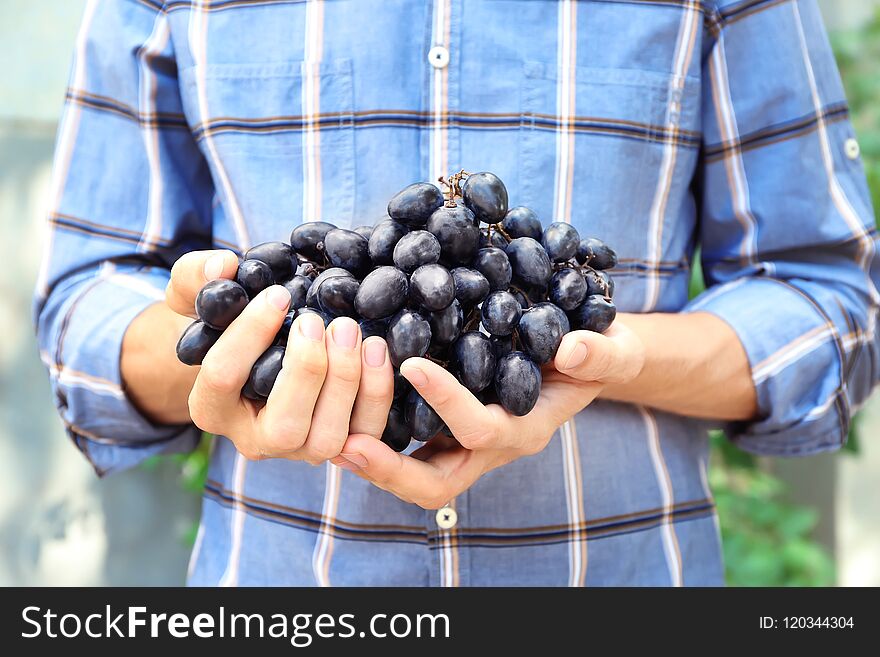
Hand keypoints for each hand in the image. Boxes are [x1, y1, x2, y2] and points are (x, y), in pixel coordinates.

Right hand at [167, 250, 394, 463]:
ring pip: (327, 438)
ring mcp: (300, 448)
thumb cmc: (226, 321)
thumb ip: (197, 275)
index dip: (250, 335)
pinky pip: (365, 432)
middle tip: (317, 320)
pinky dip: (376, 392)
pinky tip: (374, 347)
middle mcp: (255, 441)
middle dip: (307, 371)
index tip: (279, 295)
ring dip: (346, 381)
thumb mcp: (196, 293)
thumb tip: (225, 266)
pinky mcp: (340, 445)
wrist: (260, 349)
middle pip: (283, 427)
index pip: (224, 378)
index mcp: (211, 409)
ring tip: (349, 329)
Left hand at [332, 321, 644, 507]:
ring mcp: (467, 444)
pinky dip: (376, 439)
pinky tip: (344, 410)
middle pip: (434, 483)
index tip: (411, 364)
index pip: (480, 429)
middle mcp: (491, 447)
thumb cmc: (599, 355)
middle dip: (389, 470)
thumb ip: (599, 353)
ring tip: (329, 433)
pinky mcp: (450, 432)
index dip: (447, 401)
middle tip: (344, 443)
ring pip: (414, 476)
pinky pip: (409, 450)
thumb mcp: (613, 349)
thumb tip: (571, 349)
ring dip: (373, 462)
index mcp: (525, 430)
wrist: (586, 363)